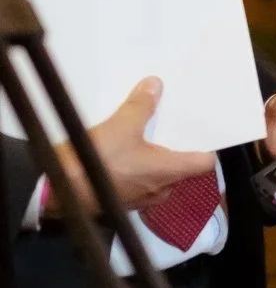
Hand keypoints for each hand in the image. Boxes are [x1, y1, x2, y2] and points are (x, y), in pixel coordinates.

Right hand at [56, 78, 215, 212]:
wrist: (57, 191)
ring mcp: (140, 199)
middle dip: (176, 150)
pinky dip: (136, 171)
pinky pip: (138, 183)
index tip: (203, 133)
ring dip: (154, 161)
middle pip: (181, 169)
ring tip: (148, 139)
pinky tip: (124, 155)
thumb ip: (141, 106)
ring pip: (158, 177)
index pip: (204, 162)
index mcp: (170, 171)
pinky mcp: (121, 201)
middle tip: (172, 130)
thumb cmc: (96, 162)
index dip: (206, 147)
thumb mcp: (121, 126)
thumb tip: (154, 86)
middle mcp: (160, 189)